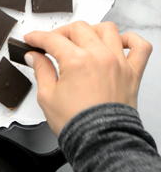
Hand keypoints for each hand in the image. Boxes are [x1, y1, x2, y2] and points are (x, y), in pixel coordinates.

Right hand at [23, 21, 151, 135]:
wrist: (99, 142)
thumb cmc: (76, 123)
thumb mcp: (47, 96)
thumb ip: (41, 71)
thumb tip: (34, 57)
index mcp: (76, 61)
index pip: (52, 40)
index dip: (37, 37)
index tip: (31, 39)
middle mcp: (99, 57)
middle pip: (78, 29)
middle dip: (60, 33)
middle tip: (51, 43)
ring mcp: (118, 63)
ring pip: (107, 30)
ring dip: (91, 30)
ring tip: (81, 40)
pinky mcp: (132, 73)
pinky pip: (140, 47)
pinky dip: (131, 39)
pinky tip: (119, 42)